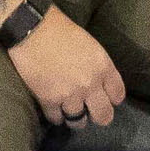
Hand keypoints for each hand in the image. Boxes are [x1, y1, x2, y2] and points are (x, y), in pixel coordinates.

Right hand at [7, 9, 126, 132]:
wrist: (31, 28)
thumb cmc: (60, 28)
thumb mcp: (89, 44)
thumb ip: (96, 65)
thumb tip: (97, 80)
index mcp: (103, 66)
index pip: (117, 94)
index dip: (112, 98)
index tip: (106, 97)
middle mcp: (90, 84)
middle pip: (104, 115)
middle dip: (99, 116)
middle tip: (91, 112)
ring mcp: (70, 95)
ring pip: (79, 121)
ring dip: (75, 117)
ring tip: (70, 112)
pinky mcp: (49, 100)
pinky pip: (56, 119)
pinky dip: (56, 116)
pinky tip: (54, 109)